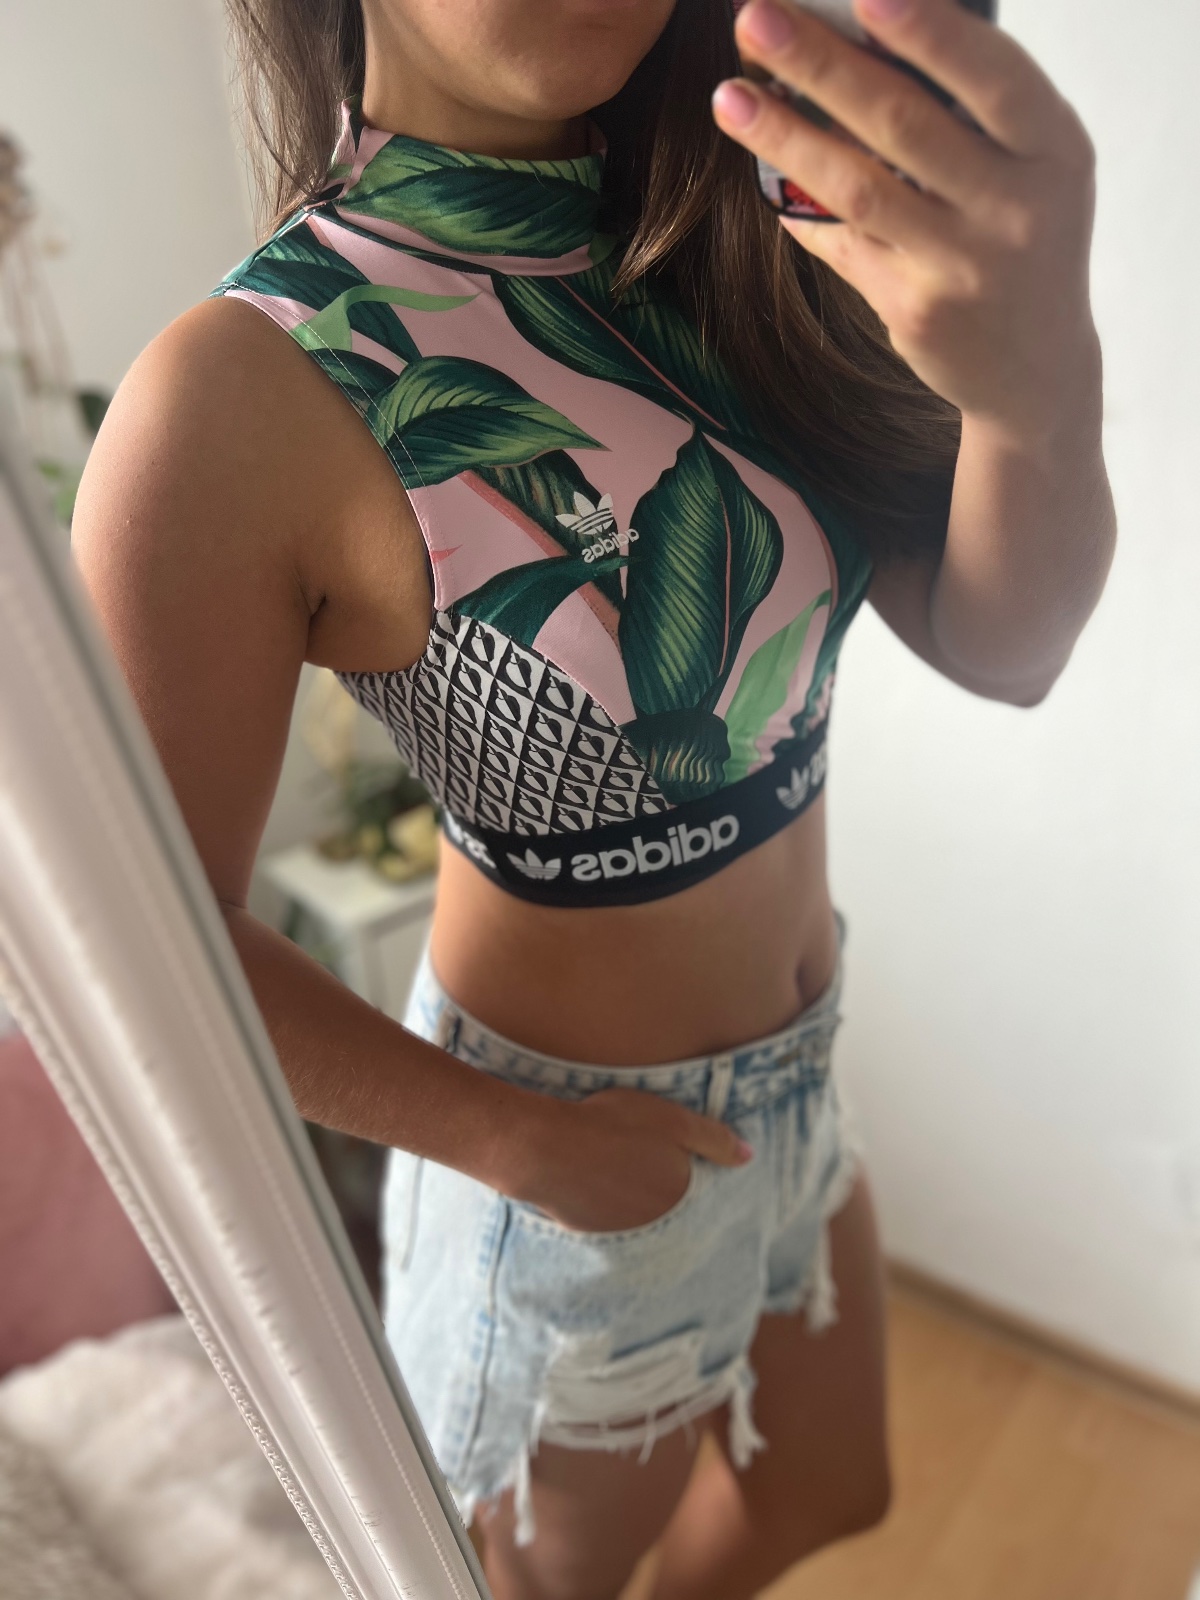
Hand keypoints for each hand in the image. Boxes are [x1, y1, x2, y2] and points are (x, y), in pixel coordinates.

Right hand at [508, 1086, 753, 1233]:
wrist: (543, 1148)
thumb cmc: (611, 1126)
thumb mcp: (674, 1120)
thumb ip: (715, 1140)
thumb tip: (750, 1157)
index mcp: (678, 1196)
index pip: (699, 1192)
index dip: (690, 1171)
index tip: (677, 1157)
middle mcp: (653, 1223)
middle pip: (667, 1205)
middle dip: (660, 1185)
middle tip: (642, 1157)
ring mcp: (617, 1231)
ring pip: (635, 1212)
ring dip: (631, 1193)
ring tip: (616, 1161)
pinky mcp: (584, 1228)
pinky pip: (604, 1214)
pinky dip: (602, 1196)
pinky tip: (589, 1171)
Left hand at [713, 0, 1100, 437]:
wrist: (1035, 369)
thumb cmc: (1026, 239)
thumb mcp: (1034, 168)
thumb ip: (975, 113)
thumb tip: (864, 39)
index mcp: (1054, 151)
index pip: (994, 77)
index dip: (930, 32)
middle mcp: (1015, 209)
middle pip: (906, 125)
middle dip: (823, 65)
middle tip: (756, 21)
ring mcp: (963, 265)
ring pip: (860, 188)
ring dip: (787, 136)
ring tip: (731, 98)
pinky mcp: (916, 310)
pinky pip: (843, 244)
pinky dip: (800, 206)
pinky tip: (765, 173)